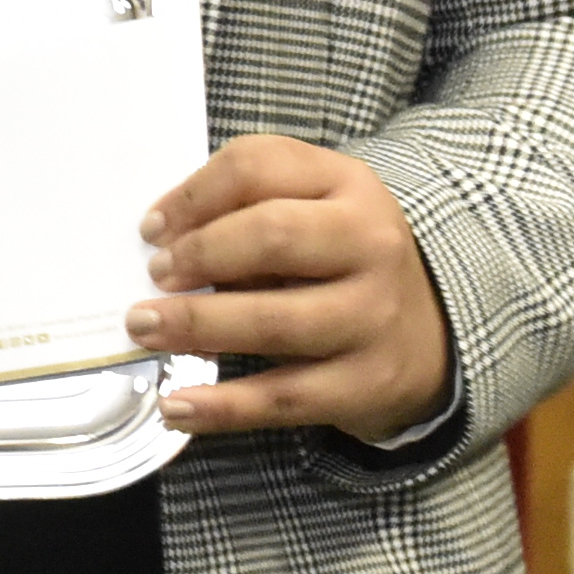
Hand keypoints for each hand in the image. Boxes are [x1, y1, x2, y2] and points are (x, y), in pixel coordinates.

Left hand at [136, 135, 454, 440]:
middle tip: (155, 275)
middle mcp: (371, 244)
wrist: (430, 334)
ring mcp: (374, 317)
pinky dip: (224, 407)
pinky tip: (176, 405)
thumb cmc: (339, 260)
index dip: (193, 196)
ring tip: (144, 327)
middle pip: (272, 236)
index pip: (258, 167)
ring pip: (274, 321)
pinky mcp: (366, 383)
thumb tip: (161, 241)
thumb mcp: (312, 208)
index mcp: (348, 185)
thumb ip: (246, 208)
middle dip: (199, 254)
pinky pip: (284, 397)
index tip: (151, 228)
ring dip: (197, 325)